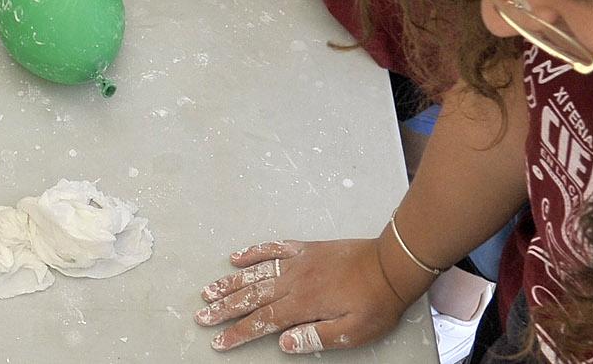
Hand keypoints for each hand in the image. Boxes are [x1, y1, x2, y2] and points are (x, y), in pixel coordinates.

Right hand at [196, 238, 412, 353]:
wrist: (391, 265)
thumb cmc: (375, 303)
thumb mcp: (352, 332)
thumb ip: (317, 338)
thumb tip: (284, 343)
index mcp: (303, 304)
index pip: (263, 321)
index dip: (238, 333)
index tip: (219, 342)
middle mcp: (294, 281)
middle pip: (252, 296)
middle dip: (225, 308)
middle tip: (201, 316)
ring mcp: (298, 262)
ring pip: (256, 272)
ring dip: (230, 282)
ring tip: (208, 290)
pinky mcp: (305, 249)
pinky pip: (273, 248)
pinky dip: (253, 252)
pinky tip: (237, 257)